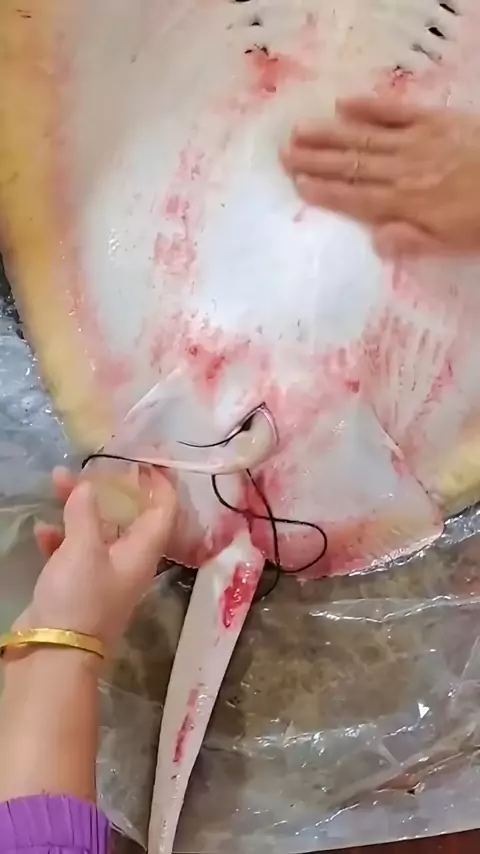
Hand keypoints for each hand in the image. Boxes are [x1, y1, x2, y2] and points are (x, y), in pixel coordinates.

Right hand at [15, 467, 176, 652]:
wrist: (53, 653)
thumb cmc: (80, 596)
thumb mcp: (83, 548)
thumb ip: (86, 512)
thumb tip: (89, 487)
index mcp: (143, 551)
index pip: (164, 510)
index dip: (160, 483)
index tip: (148, 459)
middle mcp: (129, 561)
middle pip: (128, 516)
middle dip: (110, 489)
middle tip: (94, 466)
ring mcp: (103, 574)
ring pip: (97, 531)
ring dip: (79, 508)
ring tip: (56, 483)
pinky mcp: (77, 586)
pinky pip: (72, 552)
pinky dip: (60, 538)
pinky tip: (42, 531)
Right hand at [281, 97, 479, 256]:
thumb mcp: (449, 243)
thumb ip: (411, 241)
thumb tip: (374, 240)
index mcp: (404, 204)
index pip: (355, 198)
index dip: (324, 191)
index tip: (296, 183)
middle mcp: (402, 170)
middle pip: (351, 166)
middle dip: (315, 160)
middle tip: (283, 153)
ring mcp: (417, 141)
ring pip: (364, 138)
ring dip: (329, 135)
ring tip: (299, 131)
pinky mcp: (435, 120)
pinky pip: (395, 111)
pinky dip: (369, 107)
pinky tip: (344, 104)